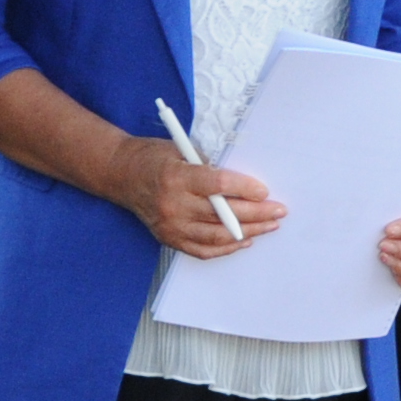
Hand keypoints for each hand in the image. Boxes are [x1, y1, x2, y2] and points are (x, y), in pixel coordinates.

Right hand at [123, 135, 277, 257]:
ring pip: (217, 236)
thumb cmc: (154, 157)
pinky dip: (226, 248)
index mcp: (177, 177)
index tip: (264, 191)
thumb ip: (210, 167)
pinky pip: (203, 250)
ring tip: (270, 226)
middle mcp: (173, 205)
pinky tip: (245, 240)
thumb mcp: (182, 150)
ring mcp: (171, 226)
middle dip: (257, 213)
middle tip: (279, 211)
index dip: (245, 188)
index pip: (218, 185)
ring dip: (248, 232)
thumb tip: (244, 184)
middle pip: (223, 214)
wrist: (121, 175)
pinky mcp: (169, 239)